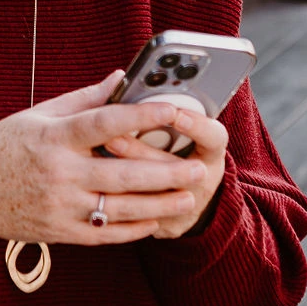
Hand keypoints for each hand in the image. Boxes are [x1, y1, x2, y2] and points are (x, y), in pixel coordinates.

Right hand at [0, 71, 212, 263]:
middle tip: (198, 167)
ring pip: (121, 208)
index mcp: (53, 138)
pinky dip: (134, 228)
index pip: (106, 123)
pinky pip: (105, 233)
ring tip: (189, 197)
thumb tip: (121, 78)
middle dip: (166, 171)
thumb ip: (83, 100)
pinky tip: (156, 221)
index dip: (144, 116)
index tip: (175, 111)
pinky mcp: (59, 232)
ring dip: (160, 204)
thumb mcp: (36, 116)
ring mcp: (59, 206)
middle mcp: (59, 174)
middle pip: (124, 173)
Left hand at [100, 107, 228, 239]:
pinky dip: (116, 202)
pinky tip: (92, 186)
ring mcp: (186, 206)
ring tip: (98, 155)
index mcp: (210, 151)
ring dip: (125, 174)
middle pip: (176, 167)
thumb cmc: (175, 150)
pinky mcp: (168, 226)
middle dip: (142, 151)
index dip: (196, 126)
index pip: (213, 137)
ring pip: (155, 195)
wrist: (188, 202)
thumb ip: (153, 105)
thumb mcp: (175, 127)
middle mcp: (204, 179)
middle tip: (112, 136)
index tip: (172, 113)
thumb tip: (118, 79)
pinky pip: (140, 218)